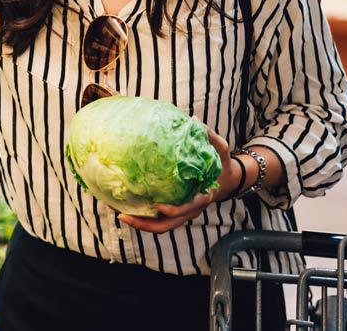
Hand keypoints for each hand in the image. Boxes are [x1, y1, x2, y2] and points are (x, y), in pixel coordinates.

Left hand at [119, 129, 242, 233]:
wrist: (226, 180)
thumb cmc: (221, 164)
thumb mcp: (221, 150)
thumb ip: (211, 137)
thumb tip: (195, 120)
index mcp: (202, 197)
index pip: (187, 209)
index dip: (172, 210)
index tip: (157, 206)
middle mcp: (192, 209)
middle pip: (168, 225)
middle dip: (146, 225)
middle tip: (124, 216)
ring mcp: (183, 213)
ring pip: (162, 226)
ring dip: (141, 224)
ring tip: (120, 215)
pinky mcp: (176, 212)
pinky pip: (159, 220)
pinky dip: (144, 218)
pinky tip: (126, 209)